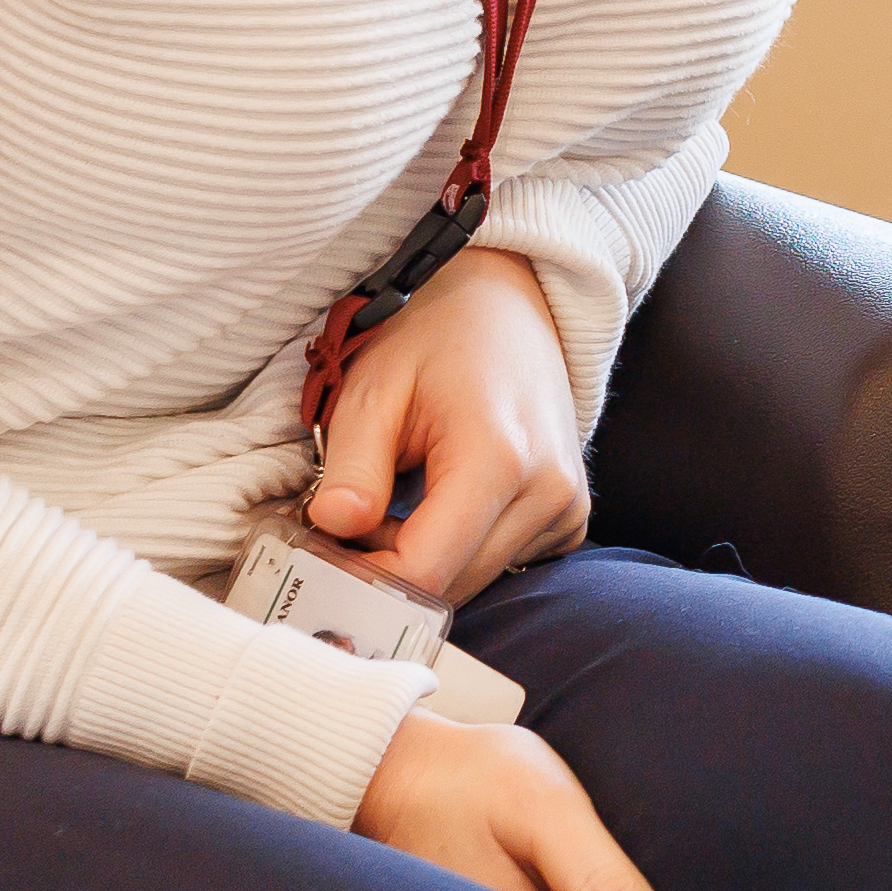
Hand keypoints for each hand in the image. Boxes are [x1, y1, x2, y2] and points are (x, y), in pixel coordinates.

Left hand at [308, 247, 589, 603]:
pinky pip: (501, 564)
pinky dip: (457, 552)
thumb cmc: (436, 336)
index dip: (363, 578)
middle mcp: (549, 491)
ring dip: (420, 563)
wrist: (509, 304)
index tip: (320, 555)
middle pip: (451, 585)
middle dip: (387, 571)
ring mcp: (568, 507)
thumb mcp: (375, 386)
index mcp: (500, 456)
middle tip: (344, 525)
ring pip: (474, 581)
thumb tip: (331, 526)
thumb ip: (352, 464)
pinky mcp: (571, 517)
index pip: (425, 569)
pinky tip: (436, 505)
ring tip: (391, 505)